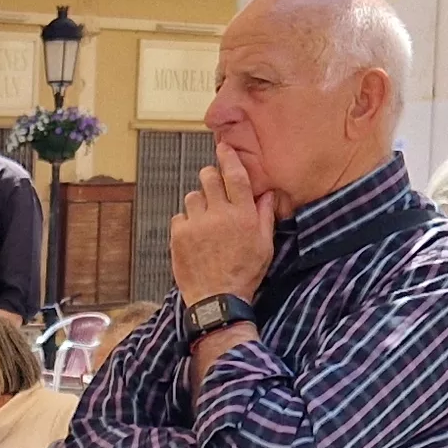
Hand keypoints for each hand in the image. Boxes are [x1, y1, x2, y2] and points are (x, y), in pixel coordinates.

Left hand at [170, 146, 276, 305]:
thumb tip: (267, 192)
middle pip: (209, 178)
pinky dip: (186, 222)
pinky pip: (179, 216)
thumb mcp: (265, 245)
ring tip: (205, 221)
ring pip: (192, 196)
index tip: (223, 148)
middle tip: (213, 187)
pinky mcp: (179, 235)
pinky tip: (195, 236)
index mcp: (243, 215)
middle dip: (210, 177)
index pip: (235, 175)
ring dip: (198, 203)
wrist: (217, 300)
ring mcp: (197, 224)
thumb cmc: (245, 274)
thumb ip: (264, 215)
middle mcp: (220, 215)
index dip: (228, 158)